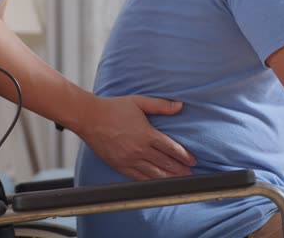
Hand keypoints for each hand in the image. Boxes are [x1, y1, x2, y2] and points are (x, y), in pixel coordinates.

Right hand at [77, 95, 195, 179]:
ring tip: (179, 179)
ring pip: (154, 173)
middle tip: (190, 172)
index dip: (184, 156)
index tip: (193, 160)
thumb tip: (180, 106)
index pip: (171, 148)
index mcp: (146, 134)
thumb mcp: (139, 102)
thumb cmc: (113, 108)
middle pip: (166, 163)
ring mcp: (129, 160)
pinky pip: (138, 177)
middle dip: (180, 169)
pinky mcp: (119, 165)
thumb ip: (161, 106)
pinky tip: (157, 181)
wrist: (89, 118)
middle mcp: (139, 149)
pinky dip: (150, 181)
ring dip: (169, 177)